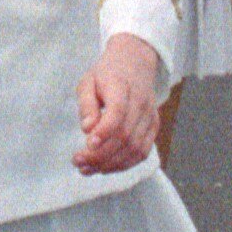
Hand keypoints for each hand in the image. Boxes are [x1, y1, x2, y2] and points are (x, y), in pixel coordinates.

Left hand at [71, 33, 169, 174]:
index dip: (104, 131)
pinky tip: (104, 167)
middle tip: (78, 161)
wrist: (134, 63)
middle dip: (100, 155)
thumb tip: (87, 129)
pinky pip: (142, 153)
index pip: (118, 111)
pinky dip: (123, 164)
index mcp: (122, 86)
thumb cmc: (107, 74)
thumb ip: (86, 105)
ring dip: (110, 164)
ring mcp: (151, 116)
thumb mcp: (87, 82)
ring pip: (135, 149)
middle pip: (125, 136)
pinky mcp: (154, 127)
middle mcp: (141, 103)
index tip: (88, 145)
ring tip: (86, 168)